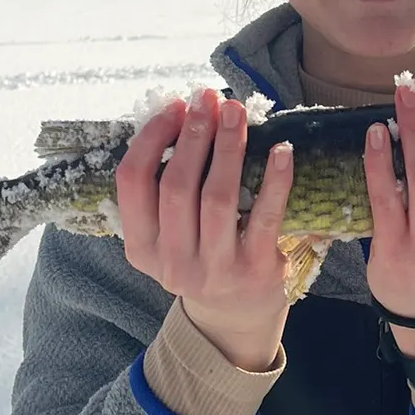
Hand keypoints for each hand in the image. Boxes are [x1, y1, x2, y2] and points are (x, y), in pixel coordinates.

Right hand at [115, 88, 295, 369]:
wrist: (236, 316)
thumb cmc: (201, 253)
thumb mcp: (168, 232)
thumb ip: (165, 185)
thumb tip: (181, 113)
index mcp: (142, 247)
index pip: (132, 182)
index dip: (151, 138)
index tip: (174, 106)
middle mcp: (171, 262)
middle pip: (175, 185)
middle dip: (192, 134)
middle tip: (208, 98)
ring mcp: (214, 268)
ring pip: (216, 197)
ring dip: (226, 146)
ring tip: (236, 111)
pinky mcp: (255, 269)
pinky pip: (264, 216)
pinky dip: (274, 180)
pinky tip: (282, 150)